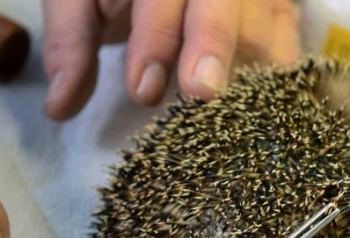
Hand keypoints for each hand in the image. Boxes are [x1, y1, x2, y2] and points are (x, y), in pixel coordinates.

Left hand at [41, 0, 300, 119]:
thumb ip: (69, 42)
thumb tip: (60, 108)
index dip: (156, 39)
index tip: (143, 89)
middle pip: (224, 6)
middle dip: (213, 50)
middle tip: (200, 97)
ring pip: (264, 26)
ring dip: (247, 73)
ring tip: (229, 116)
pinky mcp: (279, 7)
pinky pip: (289, 41)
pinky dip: (276, 77)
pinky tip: (261, 108)